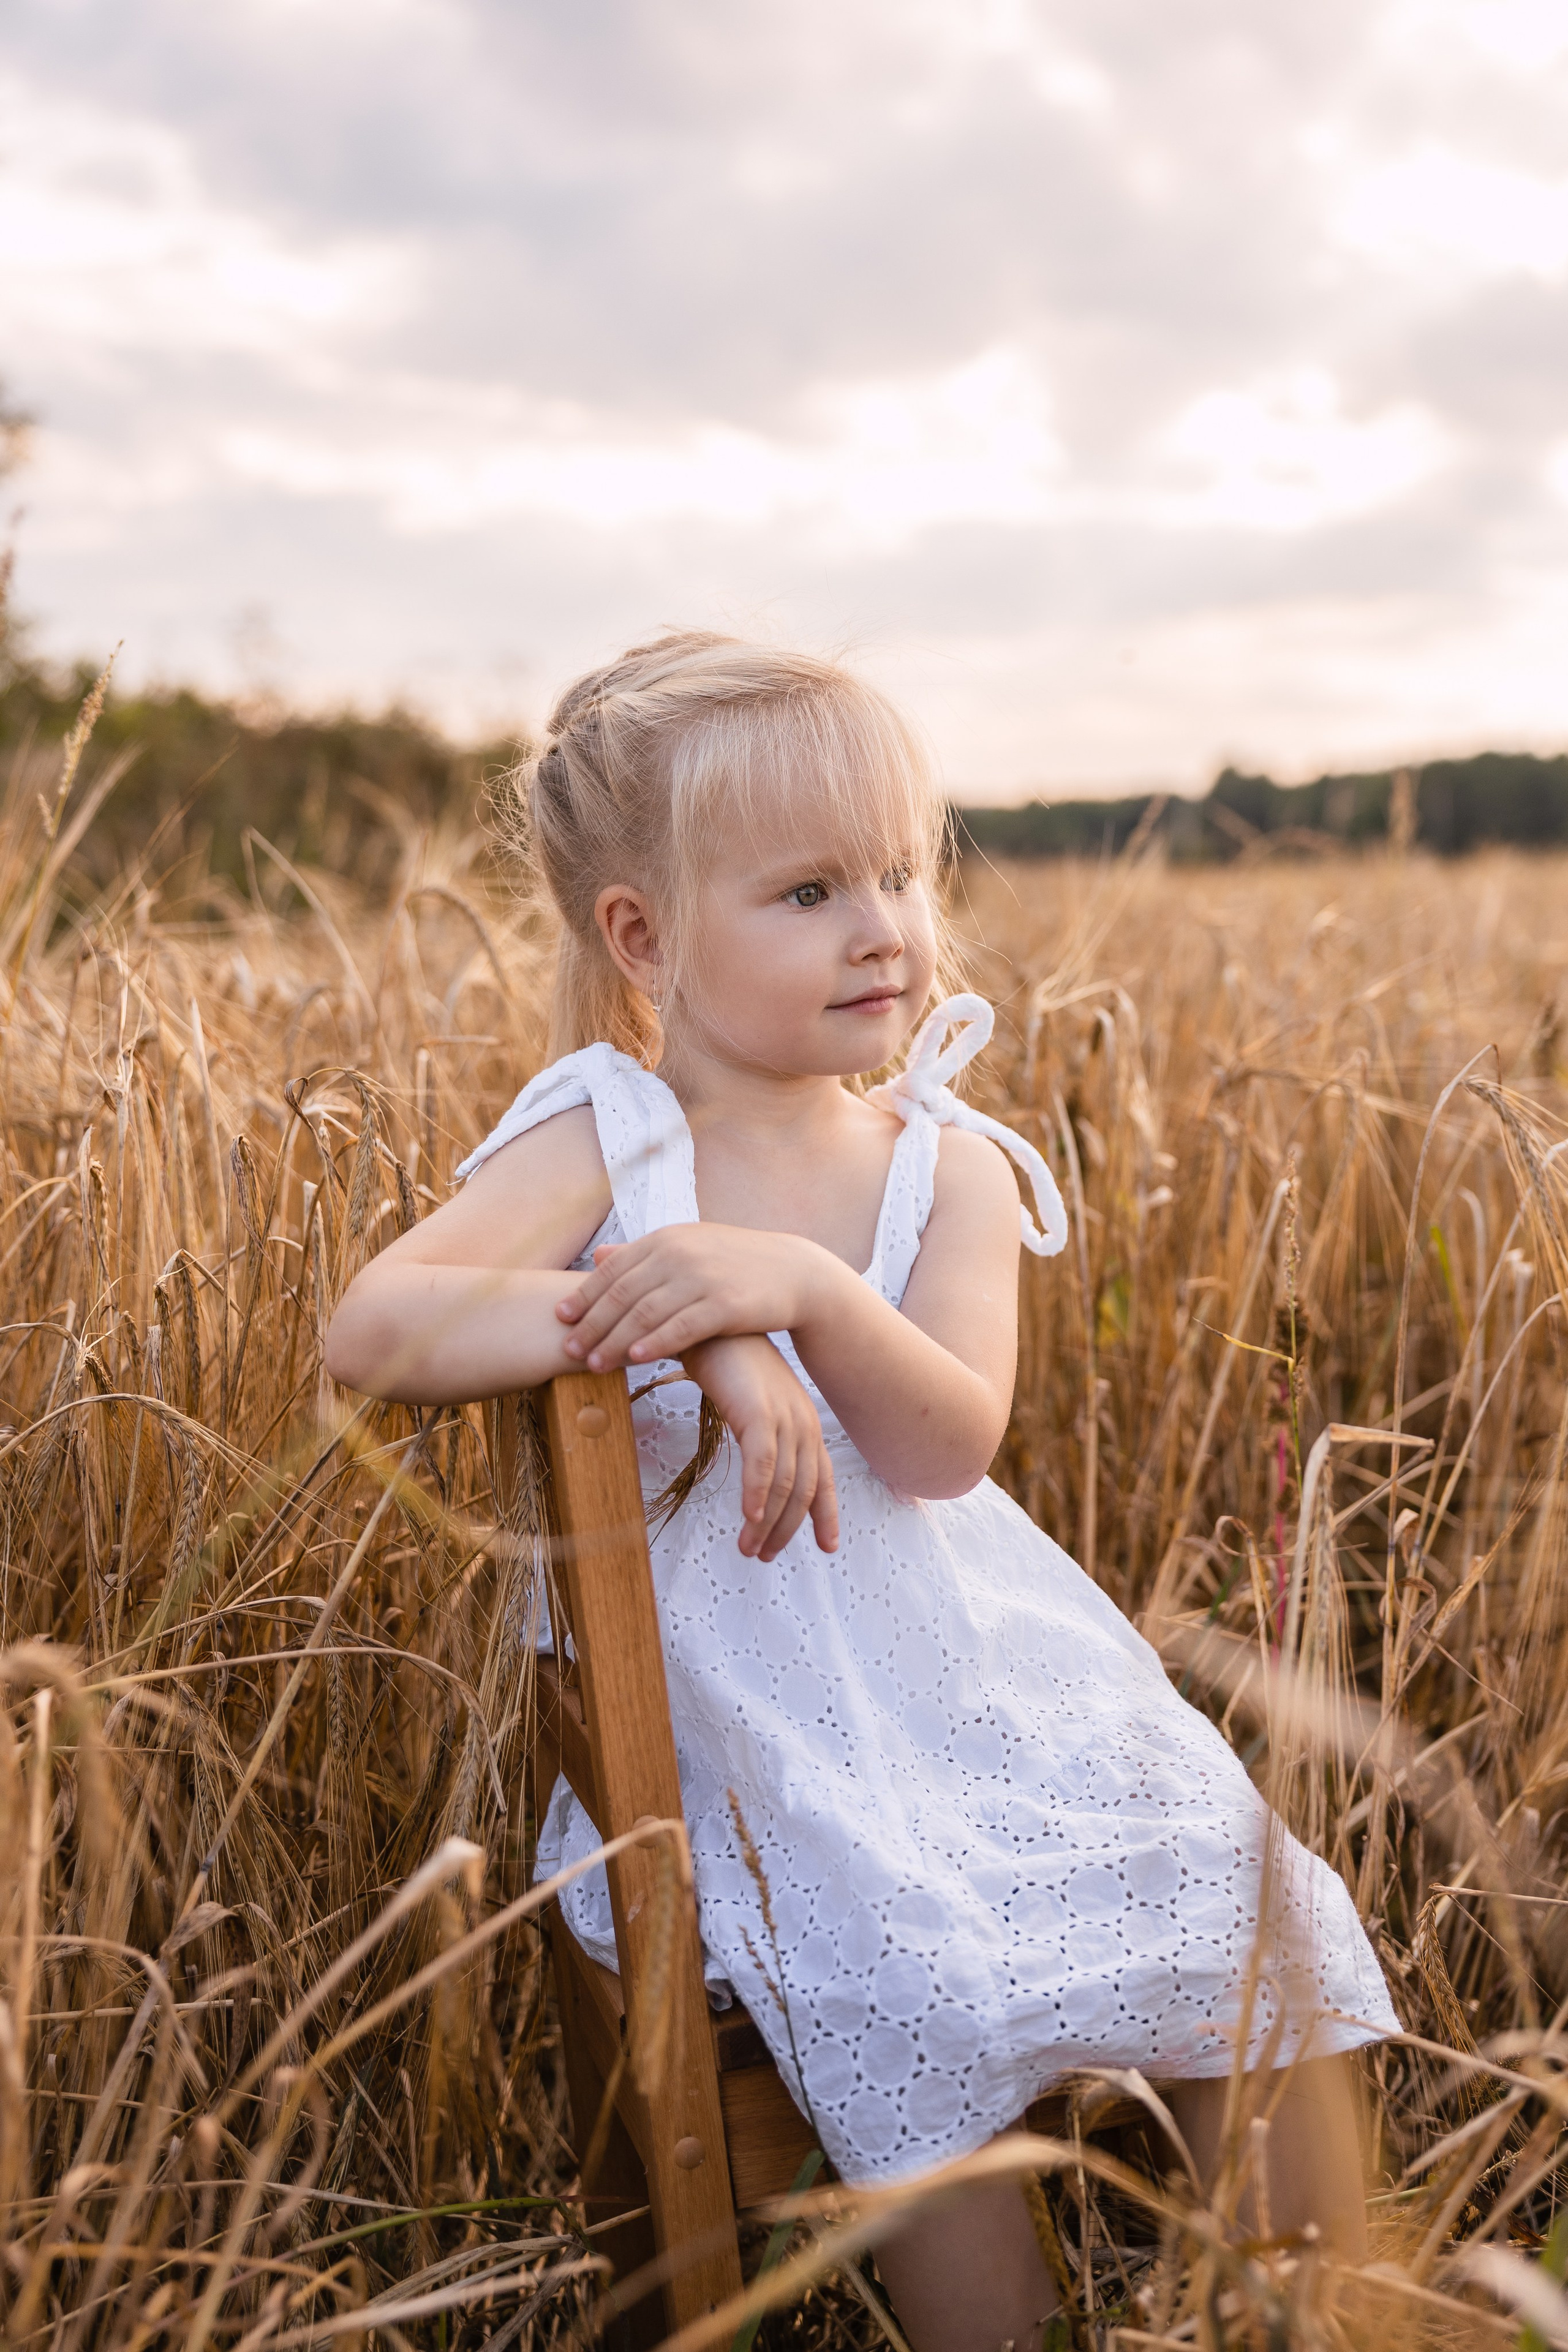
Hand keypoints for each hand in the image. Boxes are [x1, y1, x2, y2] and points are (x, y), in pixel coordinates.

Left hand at [557, 1223, 834, 1371]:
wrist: (795, 1272)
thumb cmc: (736, 1265)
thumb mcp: (689, 1248)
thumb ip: (644, 1255)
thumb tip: (599, 1256)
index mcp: (667, 1239)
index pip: (613, 1270)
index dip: (584, 1295)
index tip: (560, 1318)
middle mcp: (680, 1253)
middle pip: (623, 1294)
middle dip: (591, 1324)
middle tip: (568, 1349)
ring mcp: (703, 1278)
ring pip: (646, 1314)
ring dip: (614, 1340)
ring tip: (592, 1364)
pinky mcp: (726, 1304)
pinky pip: (681, 1327)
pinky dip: (655, 1343)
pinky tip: (635, 1359)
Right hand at [683, 1334, 838, 1561]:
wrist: (710, 1322)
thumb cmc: (727, 1362)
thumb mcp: (753, 1404)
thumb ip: (760, 1434)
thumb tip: (757, 1467)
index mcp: (803, 1422)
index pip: (821, 1477)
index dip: (826, 1514)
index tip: (828, 1546)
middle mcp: (801, 1422)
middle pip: (804, 1491)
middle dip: (786, 1530)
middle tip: (762, 1556)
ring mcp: (783, 1417)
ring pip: (784, 1485)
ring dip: (767, 1523)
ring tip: (748, 1548)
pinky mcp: (758, 1412)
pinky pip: (763, 1464)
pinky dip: (757, 1494)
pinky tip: (748, 1517)